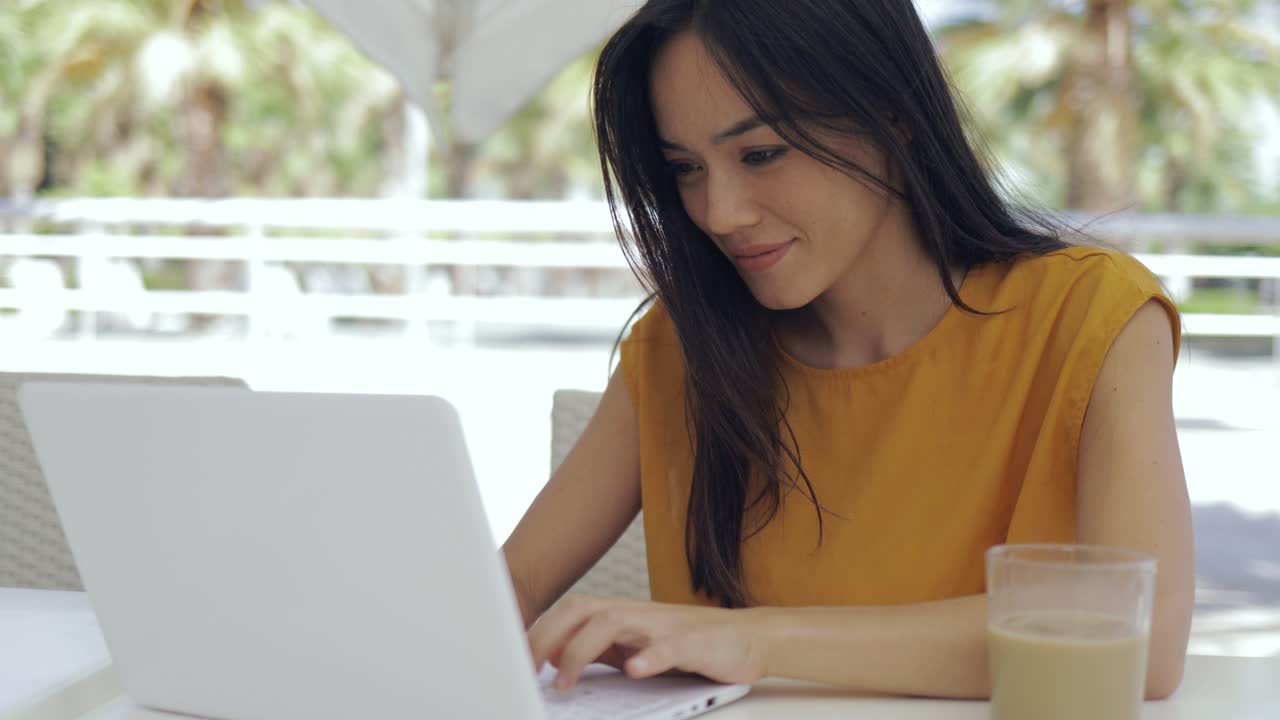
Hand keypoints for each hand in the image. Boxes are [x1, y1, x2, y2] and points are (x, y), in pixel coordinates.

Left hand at [528, 594, 767, 690]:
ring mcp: (664, 626)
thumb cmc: (690, 646)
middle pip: (581, 610)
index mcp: (621, 614)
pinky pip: (668, 646)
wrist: (748, 638)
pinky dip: (649, 658)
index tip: (512, 660)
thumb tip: (551, 659)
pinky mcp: (694, 643)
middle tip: (525, 671)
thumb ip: (598, 650)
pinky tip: (634, 671)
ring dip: (582, 651)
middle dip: (548, 637)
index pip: (569, 612)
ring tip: (565, 683)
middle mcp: (637, 614)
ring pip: (613, 622)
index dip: (538, 632)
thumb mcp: (636, 647)